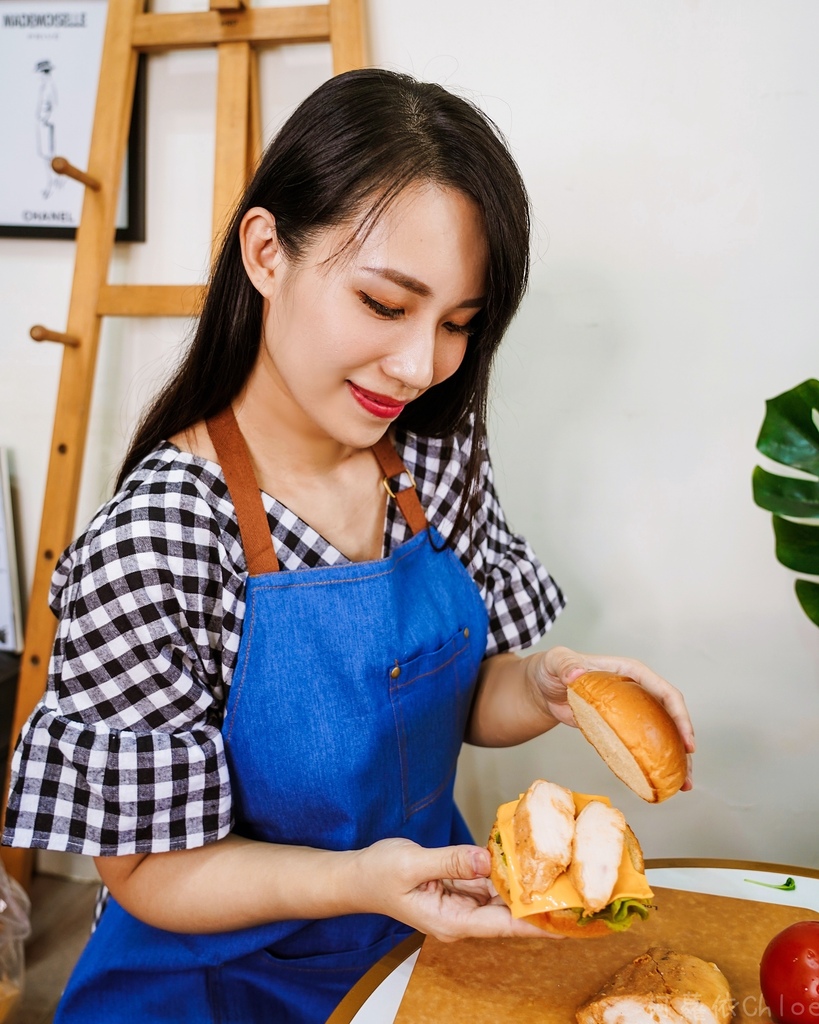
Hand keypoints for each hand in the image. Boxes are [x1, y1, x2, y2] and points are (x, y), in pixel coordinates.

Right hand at [354, 838, 561, 941]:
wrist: (357, 876)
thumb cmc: (378, 874)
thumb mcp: (413, 864)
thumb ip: (451, 861)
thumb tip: (486, 858)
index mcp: (451, 921)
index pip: (504, 925)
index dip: (537, 923)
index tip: (567, 922)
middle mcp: (461, 919)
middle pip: (508, 914)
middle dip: (539, 903)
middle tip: (574, 889)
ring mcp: (460, 905)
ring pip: (500, 897)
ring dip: (525, 887)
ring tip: (560, 875)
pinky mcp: (457, 890)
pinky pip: (486, 883)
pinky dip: (504, 873)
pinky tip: (524, 860)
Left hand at [526, 646, 694, 789]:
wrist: (544, 688)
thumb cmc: (554, 668)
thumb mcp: (558, 661)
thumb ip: (566, 666)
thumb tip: (576, 674)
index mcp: (631, 673)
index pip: (664, 693)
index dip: (679, 716)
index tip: (686, 740)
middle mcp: (638, 692)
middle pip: (671, 718)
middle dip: (684, 745)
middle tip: (686, 773)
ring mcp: (633, 712)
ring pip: (662, 735)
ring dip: (674, 759)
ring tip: (681, 785)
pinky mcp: (622, 729)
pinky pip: (643, 746)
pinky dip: (651, 764)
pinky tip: (657, 781)